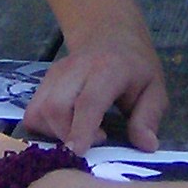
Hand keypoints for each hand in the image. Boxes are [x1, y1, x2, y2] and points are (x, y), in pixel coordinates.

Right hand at [23, 29, 166, 152]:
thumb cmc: (135, 68)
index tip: (78, 152)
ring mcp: (55, 74)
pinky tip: (66, 128)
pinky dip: (44, 128)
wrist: (110, 35)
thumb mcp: (154, 89)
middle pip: (55, 107)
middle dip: (66, 135)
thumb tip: (147, 146)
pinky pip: (32, 112)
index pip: (88, 101)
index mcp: (108, 70)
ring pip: (39, 111)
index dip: (82, 128)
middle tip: (94, 142)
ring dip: (54, 134)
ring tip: (81, 134)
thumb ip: (148, 118)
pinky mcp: (44, 81)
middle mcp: (76, 69)